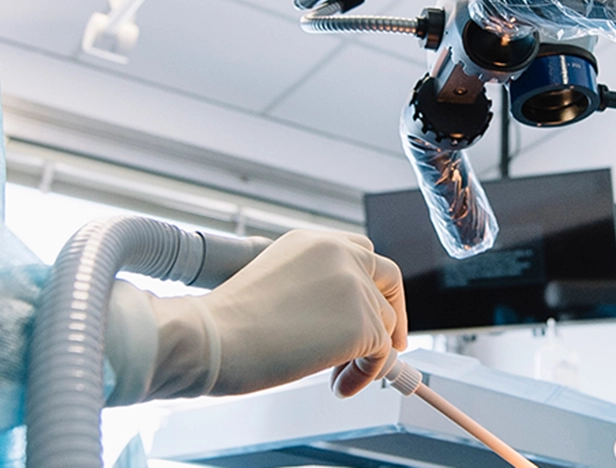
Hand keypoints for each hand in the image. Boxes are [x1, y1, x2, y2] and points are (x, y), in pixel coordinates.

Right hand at [148, 229, 406, 397]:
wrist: (213, 337)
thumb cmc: (228, 323)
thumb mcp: (277, 282)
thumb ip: (314, 286)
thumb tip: (343, 319)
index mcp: (314, 241)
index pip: (362, 253)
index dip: (373, 284)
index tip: (375, 308)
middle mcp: (340, 253)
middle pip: (389, 277)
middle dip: (393, 311)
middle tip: (389, 343)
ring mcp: (355, 285)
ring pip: (384, 322)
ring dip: (367, 353)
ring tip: (336, 375)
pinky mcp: (362, 321)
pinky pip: (382, 354)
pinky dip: (367, 374)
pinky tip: (340, 385)